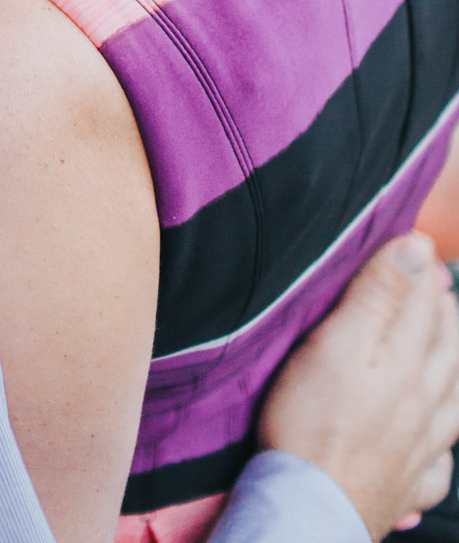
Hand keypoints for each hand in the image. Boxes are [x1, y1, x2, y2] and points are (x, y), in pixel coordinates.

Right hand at [259, 232, 458, 540]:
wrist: (310, 509)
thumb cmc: (312, 423)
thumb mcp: (336, 343)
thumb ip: (378, 296)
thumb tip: (418, 250)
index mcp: (406, 366)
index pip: (424, 307)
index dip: (420, 271)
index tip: (417, 244)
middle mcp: (425, 406)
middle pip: (447, 352)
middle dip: (444, 315)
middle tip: (439, 289)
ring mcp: (420, 450)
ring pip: (453, 405)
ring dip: (453, 372)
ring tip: (448, 353)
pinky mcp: (407, 486)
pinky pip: (437, 466)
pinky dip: (441, 449)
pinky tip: (436, 446)